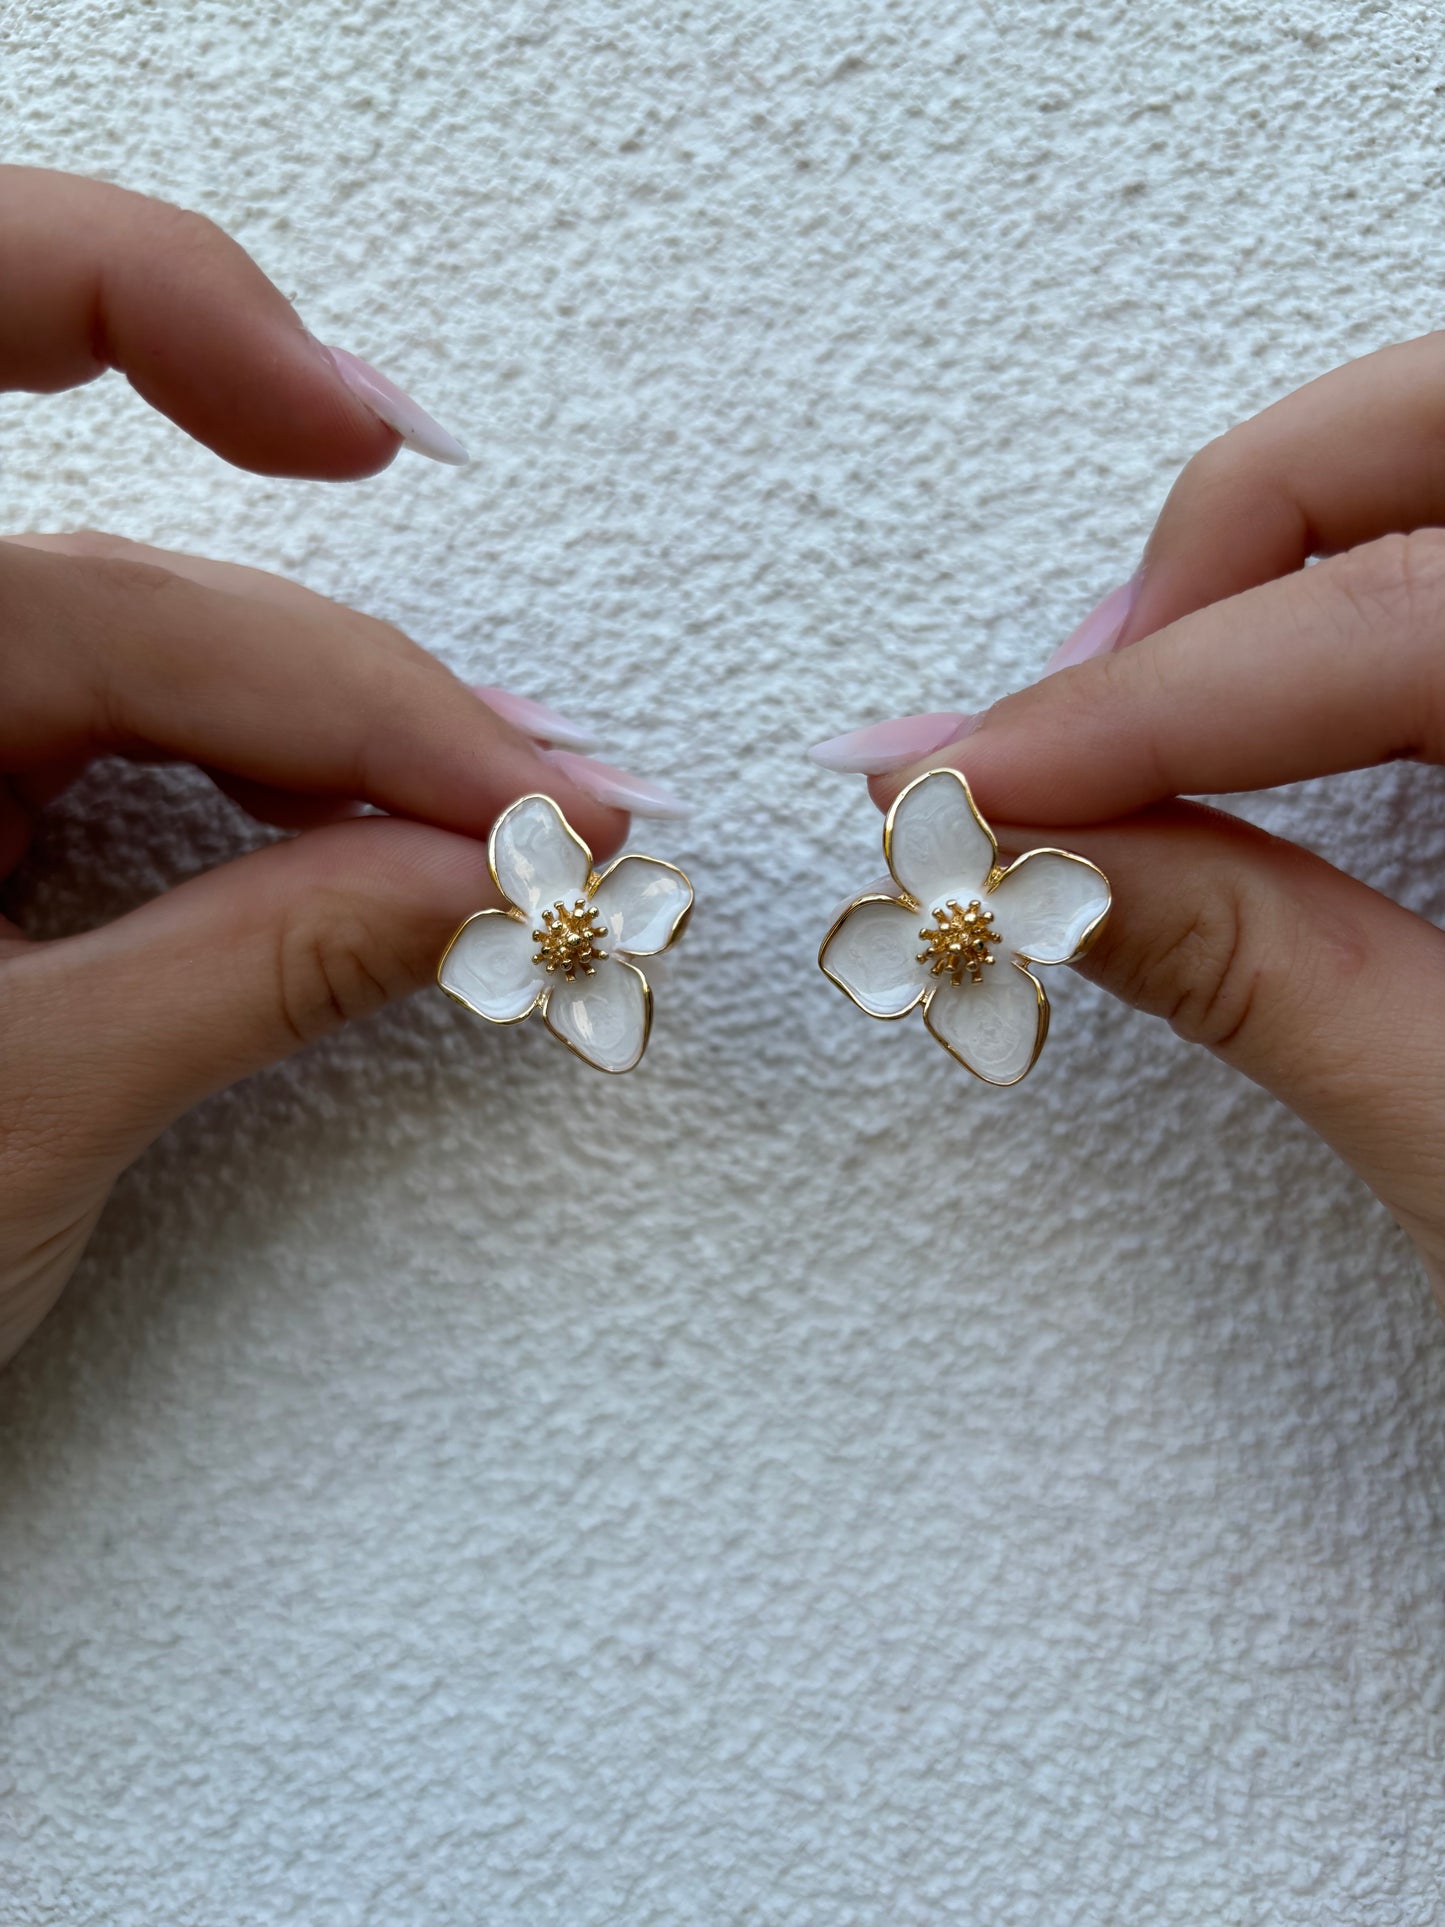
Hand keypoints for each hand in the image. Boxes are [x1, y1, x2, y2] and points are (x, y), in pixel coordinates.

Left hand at [0, 170, 641, 1362]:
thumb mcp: (22, 1115)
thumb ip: (261, 967)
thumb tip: (476, 874)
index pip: (96, 583)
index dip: (259, 492)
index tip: (386, 449)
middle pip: (137, 599)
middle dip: (357, 689)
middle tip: (539, 796)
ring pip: (138, 656)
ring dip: (332, 728)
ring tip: (492, 815)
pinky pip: (115, 739)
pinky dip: (259, 784)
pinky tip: (364, 829)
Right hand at [823, 335, 1444, 1299]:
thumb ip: (1264, 978)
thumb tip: (1031, 865)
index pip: (1396, 622)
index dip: (1149, 703)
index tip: (969, 780)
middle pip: (1434, 429)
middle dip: (1231, 532)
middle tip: (1076, 699)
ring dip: (1284, 540)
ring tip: (1136, 704)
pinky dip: (1352, 584)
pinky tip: (1259, 702)